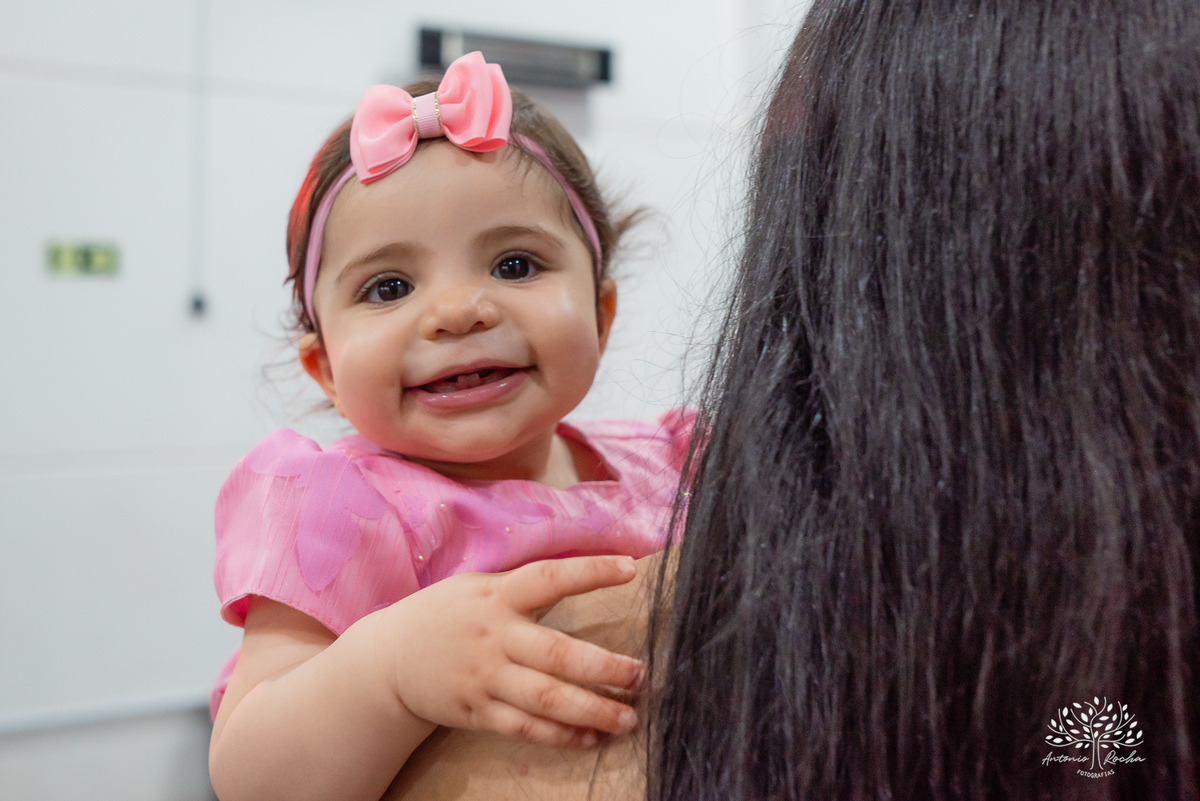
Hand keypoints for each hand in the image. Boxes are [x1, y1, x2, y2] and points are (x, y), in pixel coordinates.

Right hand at [376, 555, 644, 747]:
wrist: (388, 658)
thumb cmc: (448, 614)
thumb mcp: (480, 586)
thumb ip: (526, 587)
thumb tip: (588, 573)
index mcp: (498, 595)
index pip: (549, 578)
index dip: (590, 572)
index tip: (631, 568)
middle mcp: (493, 636)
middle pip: (556, 654)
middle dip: (604, 667)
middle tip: (641, 675)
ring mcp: (485, 677)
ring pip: (545, 698)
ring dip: (591, 710)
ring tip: (628, 718)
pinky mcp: (477, 712)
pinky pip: (525, 728)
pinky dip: (560, 736)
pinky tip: (591, 737)